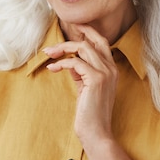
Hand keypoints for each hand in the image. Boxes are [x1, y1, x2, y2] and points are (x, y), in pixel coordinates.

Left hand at [42, 25, 118, 144]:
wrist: (97, 133)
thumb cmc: (90, 113)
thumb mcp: (85, 87)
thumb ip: (81, 73)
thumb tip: (69, 60)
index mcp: (111, 69)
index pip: (101, 42)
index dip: (87, 31)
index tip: (72, 26)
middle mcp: (111, 68)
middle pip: (91, 42)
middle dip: (70, 39)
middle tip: (51, 47)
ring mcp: (106, 73)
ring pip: (82, 48)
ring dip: (62, 49)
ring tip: (48, 55)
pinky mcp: (96, 80)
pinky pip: (75, 62)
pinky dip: (61, 63)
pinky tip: (52, 69)